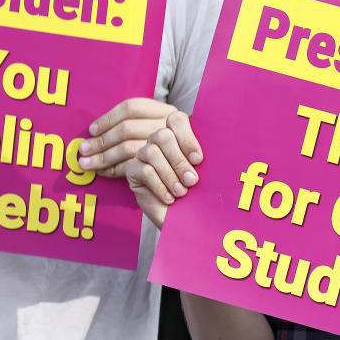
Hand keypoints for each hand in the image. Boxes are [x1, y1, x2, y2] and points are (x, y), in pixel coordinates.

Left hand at [78, 97, 176, 177]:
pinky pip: (132, 166)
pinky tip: (102, 172)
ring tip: (86, 164)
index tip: (92, 130)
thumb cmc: (170, 153)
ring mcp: (168, 146)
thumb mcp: (159, 131)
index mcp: (166, 112)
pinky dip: (114, 169)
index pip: (131, 108)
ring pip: (127, 147)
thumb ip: (136, 126)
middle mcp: (168, 125)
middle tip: (82, 150)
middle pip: (126, 128)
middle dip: (101, 141)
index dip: (108, 118)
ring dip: (103, 157)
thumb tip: (93, 130)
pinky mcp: (163, 166)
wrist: (193, 177)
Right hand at [128, 111, 201, 228]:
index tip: (199, 160)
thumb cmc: (197, 194)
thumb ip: (199, 155)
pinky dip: (160, 185)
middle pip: (163, 135)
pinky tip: (170, 198)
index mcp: (177, 135)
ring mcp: (143, 154)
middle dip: (179, 159)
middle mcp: (158, 141)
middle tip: (192, 180)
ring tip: (182, 192)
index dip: (187, 138)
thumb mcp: (204, 171)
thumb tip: (206, 142)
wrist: (186, 220)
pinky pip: (145, 171)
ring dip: (170, 174)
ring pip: (151, 152)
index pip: (176, 120)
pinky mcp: (133, 171)